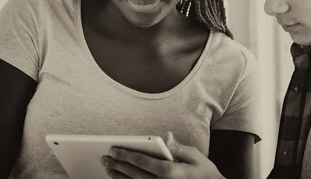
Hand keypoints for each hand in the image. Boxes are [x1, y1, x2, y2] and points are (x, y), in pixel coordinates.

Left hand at [102, 131, 224, 178]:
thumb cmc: (205, 173)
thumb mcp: (195, 155)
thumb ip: (177, 147)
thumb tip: (165, 135)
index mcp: (170, 171)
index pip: (142, 162)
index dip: (126, 155)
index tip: (114, 150)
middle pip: (134, 174)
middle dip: (118, 166)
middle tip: (105, 159)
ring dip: (119, 177)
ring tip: (108, 169)